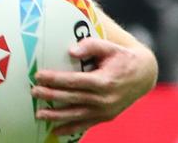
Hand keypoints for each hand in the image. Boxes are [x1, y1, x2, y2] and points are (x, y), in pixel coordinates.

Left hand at [30, 37, 156, 135]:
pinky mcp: (106, 117)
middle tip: (33, 91)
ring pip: (76, 114)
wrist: (144, 76)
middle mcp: (105, 99)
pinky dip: (70, 128)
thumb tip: (70, 51)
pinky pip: (85, 124)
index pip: (74, 81)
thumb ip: (90, 46)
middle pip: (72, 98)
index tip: (39, 75)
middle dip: (51, 95)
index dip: (56, 79)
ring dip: (56, 116)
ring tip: (38, 114)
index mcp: (104, 81)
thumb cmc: (122, 57)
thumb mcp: (109, 47)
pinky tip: (55, 131)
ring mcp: (106, 111)